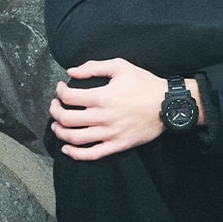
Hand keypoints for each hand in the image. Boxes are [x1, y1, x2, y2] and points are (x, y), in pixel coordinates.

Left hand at [49, 59, 193, 161]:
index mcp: (102, 97)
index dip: (59, 92)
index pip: (68, 97)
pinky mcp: (117, 145)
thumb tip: (72, 71)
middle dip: (54, 111)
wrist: (167, 105)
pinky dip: (75, 154)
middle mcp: (103, 117)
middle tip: (55, 105)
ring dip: (60, 132)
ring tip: (57, 126)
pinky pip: (92, 154)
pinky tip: (67, 150)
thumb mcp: (121, 67)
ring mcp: (109, 134)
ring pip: (74, 138)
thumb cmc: (145, 84)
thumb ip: (94, 67)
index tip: (61, 88)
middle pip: (66, 119)